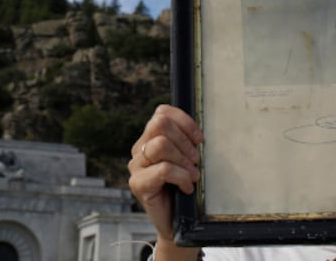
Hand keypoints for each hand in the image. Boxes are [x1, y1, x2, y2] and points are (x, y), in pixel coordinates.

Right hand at [127, 104, 203, 259]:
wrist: (178, 222)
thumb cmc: (185, 189)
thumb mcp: (188, 160)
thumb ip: (187, 143)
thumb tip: (198, 133)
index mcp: (151, 138)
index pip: (162, 112)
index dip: (184, 121)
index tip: (199, 140)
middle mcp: (140, 149)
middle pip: (160, 124)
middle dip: (185, 141)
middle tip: (196, 160)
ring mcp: (136, 166)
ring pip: (161, 145)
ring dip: (183, 160)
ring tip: (193, 176)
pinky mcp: (137, 184)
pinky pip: (163, 169)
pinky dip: (181, 177)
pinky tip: (186, 188)